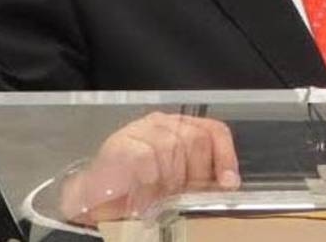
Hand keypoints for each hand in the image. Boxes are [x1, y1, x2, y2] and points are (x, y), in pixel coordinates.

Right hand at [58, 112, 240, 224]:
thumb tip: (227, 186)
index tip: (229, 183)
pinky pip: (146, 159)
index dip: (225, 157)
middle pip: (196, 139)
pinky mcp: (121, 143)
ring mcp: (141, 130)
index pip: (214, 131)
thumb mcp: (177, 184)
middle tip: (181, 197)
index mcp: (181, 129)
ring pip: (172, 148)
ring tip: (159, 201)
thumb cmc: (139, 192)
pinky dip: (148, 185)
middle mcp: (163, 124)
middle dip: (194, 175)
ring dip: (168, 182)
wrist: (97, 201)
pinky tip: (146, 200)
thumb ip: (200, 178)